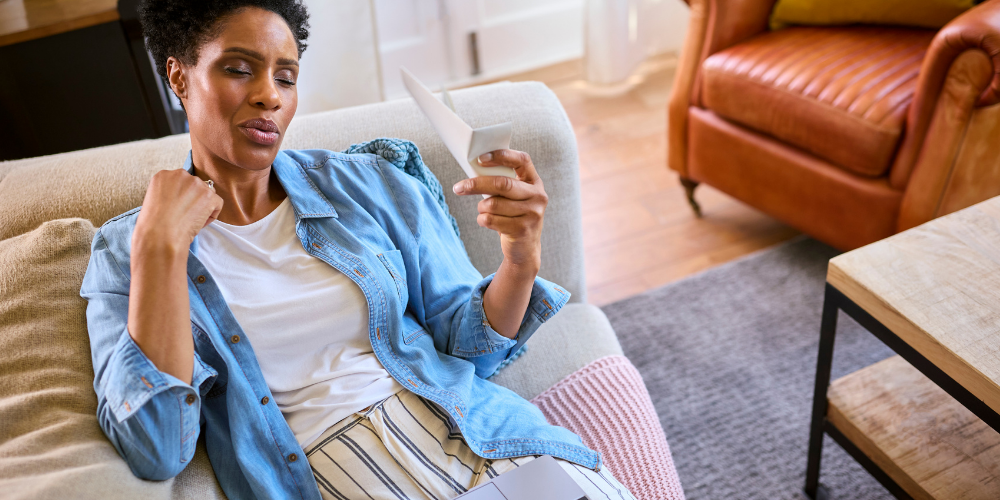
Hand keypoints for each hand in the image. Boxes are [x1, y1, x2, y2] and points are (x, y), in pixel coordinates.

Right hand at [133, 169, 222, 253]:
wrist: (160, 234)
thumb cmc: (153, 223)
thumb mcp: (153, 199)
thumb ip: (168, 193)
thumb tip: (181, 197)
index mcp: (164, 175)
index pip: (181, 181)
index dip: (181, 196)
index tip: (177, 208)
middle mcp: (181, 175)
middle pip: (195, 185)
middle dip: (193, 199)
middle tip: (186, 214)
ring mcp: (196, 184)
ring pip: (207, 193)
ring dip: (203, 205)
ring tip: (191, 219)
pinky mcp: (209, 195)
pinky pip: (217, 203)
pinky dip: (211, 215)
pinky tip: (199, 223)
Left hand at [453, 149, 546, 270]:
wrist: (525, 249)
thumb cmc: (513, 216)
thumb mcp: (514, 197)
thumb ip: (502, 183)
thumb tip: (474, 169)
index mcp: (534, 182)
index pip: (522, 160)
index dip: (502, 156)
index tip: (480, 158)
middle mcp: (537, 196)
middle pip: (502, 184)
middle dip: (476, 184)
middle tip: (459, 187)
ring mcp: (532, 213)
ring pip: (493, 204)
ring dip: (481, 208)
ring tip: (484, 211)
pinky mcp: (522, 229)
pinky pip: (491, 220)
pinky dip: (482, 220)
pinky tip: (487, 222)